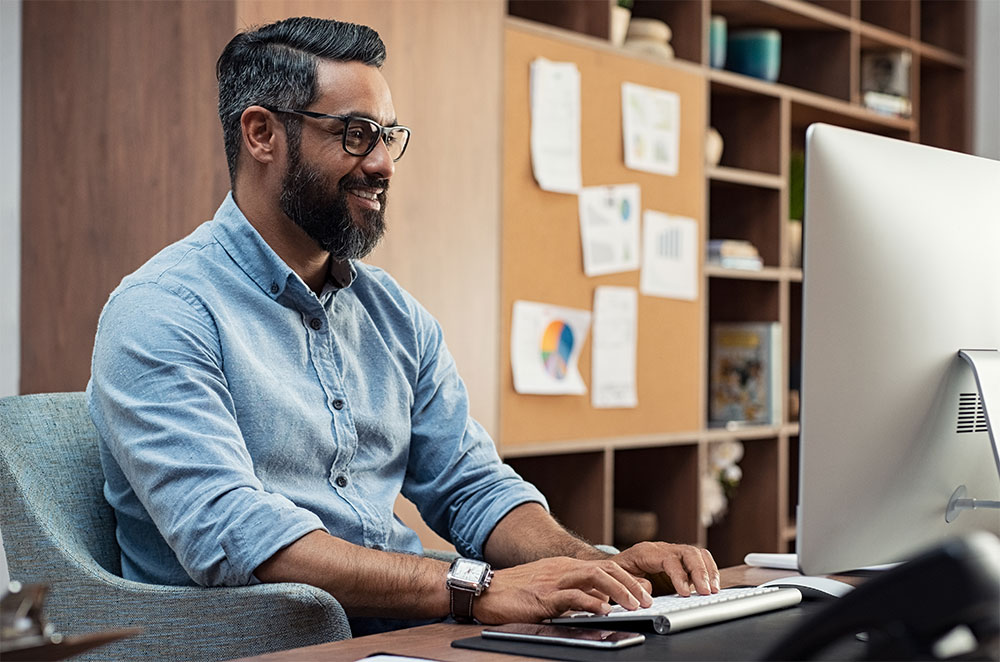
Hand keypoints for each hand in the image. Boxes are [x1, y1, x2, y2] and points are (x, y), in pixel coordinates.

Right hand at [473, 556, 653, 623]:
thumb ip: (571, 593)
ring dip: (619, 591)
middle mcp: (561, 569)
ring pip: (595, 577)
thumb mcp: (546, 589)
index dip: (626, 578)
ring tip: (634, 605)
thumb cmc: (512, 592)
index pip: (603, 566)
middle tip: (646, 600)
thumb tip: (598, 603)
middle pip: (605, 568)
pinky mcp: (543, 597)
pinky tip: (604, 611)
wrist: (483, 590)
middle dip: (630, 583)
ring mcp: (553, 581)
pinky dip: (592, 602)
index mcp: (563, 567)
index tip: (642, 592)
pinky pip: (572, 596)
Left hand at [611, 541, 719, 596]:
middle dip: (700, 572)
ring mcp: (673, 552)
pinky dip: (709, 571)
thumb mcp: (619, 579)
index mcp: (646, 552)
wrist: (614, 567)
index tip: (685, 593)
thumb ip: (634, 584)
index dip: (679, 575)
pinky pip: (699, 559)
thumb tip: (649, 589)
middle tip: (707, 592)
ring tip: (714, 589)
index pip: (668, 559)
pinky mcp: (680, 561)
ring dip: (708, 571)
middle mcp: (662, 548)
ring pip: (697, 553)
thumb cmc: (617, 573)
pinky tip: (712, 585)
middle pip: (688, 552)